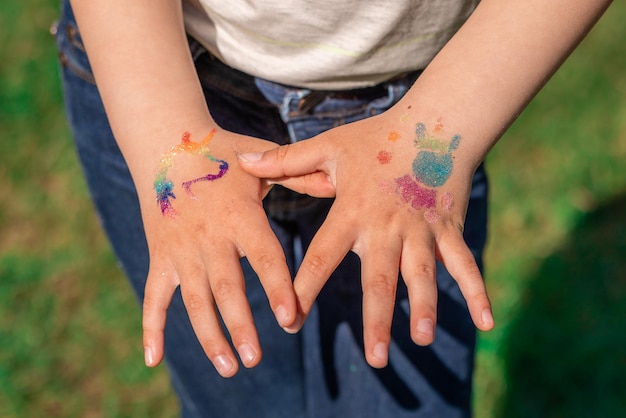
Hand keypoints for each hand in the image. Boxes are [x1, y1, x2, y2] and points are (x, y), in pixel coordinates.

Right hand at [140, 129, 296, 376]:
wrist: (165, 144)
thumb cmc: (221, 152)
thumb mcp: (258, 161)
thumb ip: (295, 174)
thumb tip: (334, 181)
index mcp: (240, 215)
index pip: (263, 257)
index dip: (276, 288)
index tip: (290, 318)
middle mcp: (209, 236)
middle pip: (227, 288)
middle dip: (241, 326)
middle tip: (256, 359)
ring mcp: (181, 249)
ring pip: (194, 300)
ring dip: (210, 336)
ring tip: (230, 368)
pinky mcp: (160, 256)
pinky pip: (153, 297)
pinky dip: (152, 328)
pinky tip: (154, 360)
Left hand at [238, 110, 493, 367]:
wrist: (433, 125)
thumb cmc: (375, 139)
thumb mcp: (328, 147)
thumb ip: (286, 160)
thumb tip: (242, 161)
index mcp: (352, 211)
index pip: (323, 255)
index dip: (304, 287)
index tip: (290, 321)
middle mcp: (387, 226)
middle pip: (380, 277)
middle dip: (377, 319)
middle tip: (373, 358)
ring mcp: (421, 229)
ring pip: (423, 274)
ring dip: (425, 307)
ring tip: (420, 339)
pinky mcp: (448, 229)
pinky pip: (465, 263)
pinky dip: (477, 291)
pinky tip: (486, 322)